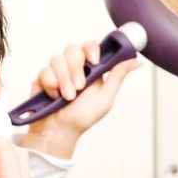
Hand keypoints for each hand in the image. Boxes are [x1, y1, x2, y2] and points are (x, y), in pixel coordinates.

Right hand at [20, 40, 139, 158]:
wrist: (60, 131)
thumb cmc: (83, 118)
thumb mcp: (106, 98)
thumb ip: (117, 76)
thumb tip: (134, 60)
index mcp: (90, 69)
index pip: (90, 46)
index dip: (91, 49)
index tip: (94, 61)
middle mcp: (73, 67)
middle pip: (73, 49)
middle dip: (75, 69)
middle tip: (79, 88)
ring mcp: (57, 72)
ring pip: (58, 59)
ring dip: (64, 80)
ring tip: (67, 97)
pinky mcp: (43, 78)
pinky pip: (45, 70)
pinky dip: (51, 84)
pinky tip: (55, 96)